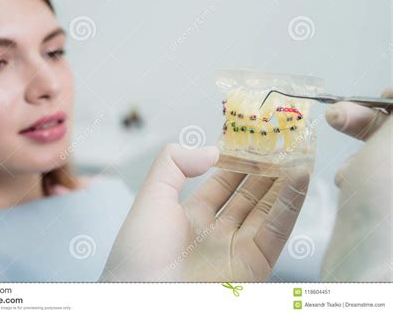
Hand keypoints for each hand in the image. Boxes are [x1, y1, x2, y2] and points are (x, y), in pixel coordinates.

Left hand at [99, 143, 309, 280]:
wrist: (146, 299)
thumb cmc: (139, 253)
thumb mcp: (151, 198)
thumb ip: (174, 164)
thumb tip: (212, 150)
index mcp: (190, 218)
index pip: (221, 184)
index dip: (237, 162)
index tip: (252, 140)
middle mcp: (216, 233)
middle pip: (248, 196)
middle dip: (265, 171)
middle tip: (283, 144)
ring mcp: (236, 249)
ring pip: (267, 210)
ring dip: (284, 183)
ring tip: (299, 154)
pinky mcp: (253, 266)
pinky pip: (275, 231)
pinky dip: (290, 204)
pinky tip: (300, 178)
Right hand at [321, 88, 392, 280]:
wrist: (366, 267)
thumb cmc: (386, 205)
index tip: (379, 96)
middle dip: (367, 121)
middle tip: (337, 115)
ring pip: (384, 151)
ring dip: (359, 150)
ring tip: (346, 166)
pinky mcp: (388, 202)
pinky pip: (375, 173)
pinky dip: (358, 172)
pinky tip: (347, 183)